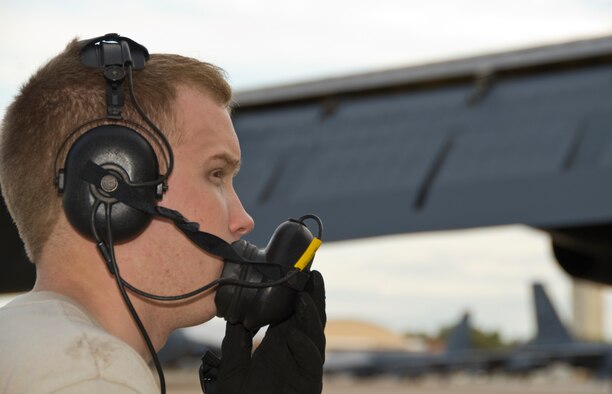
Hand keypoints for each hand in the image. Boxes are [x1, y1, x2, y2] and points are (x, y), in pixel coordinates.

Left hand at [212, 270, 325, 393]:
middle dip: (313, 296)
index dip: (298, 292)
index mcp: (281, 343)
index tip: (298, 270)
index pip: (294, 312)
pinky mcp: (309, 383)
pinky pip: (310, 363)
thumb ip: (236, 340)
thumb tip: (234, 313)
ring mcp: (305, 367)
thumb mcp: (233, 366)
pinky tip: (294, 335)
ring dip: (310, 316)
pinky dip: (304, 347)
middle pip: (310, 318)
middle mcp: (296, 352)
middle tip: (313, 273)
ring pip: (314, 337)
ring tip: (304, 296)